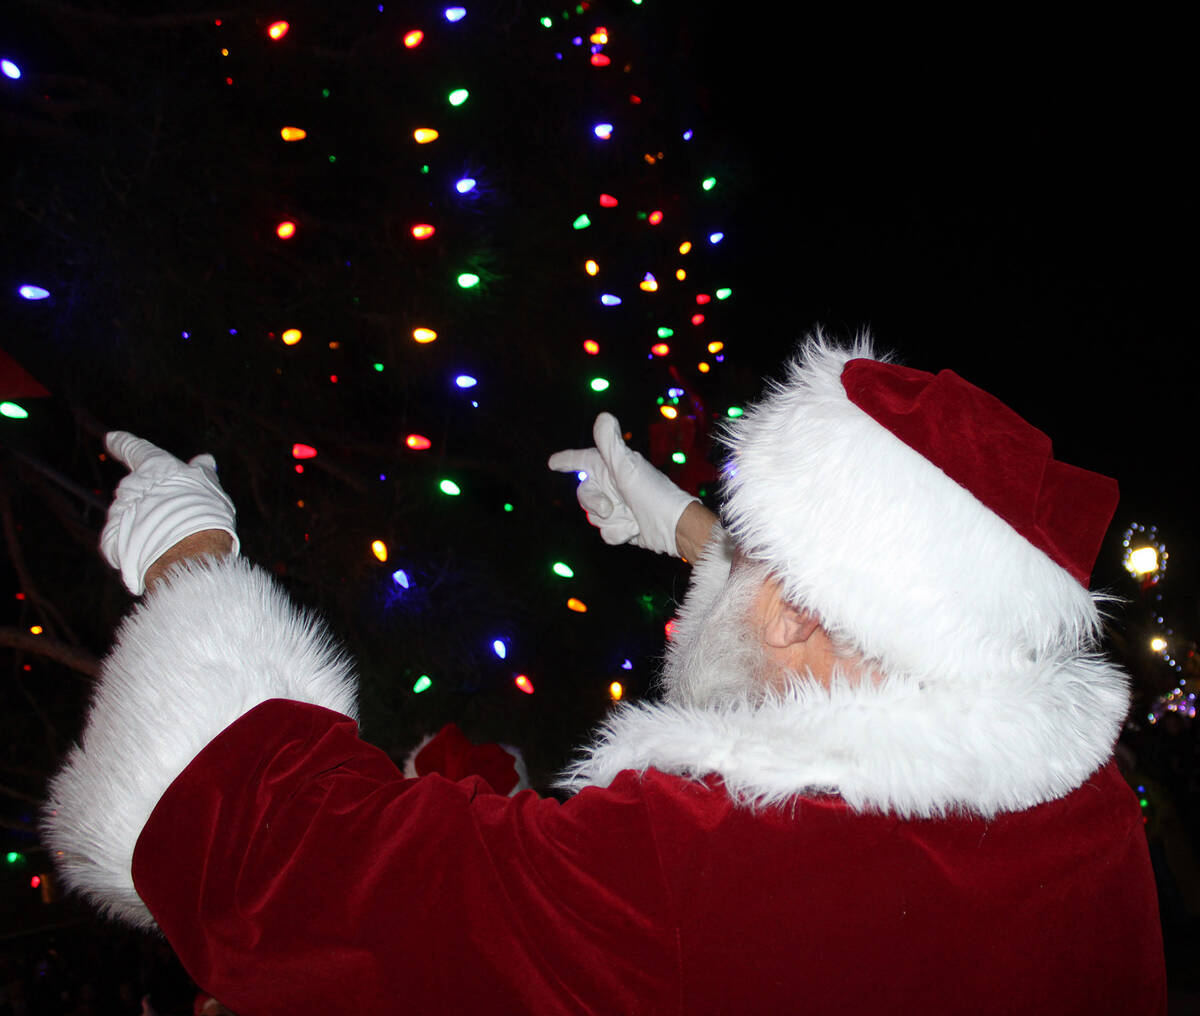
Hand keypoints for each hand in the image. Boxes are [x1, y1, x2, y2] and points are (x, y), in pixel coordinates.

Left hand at [100, 432, 238, 594]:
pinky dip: (136, 544)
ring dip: (146, 523)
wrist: (187, 550)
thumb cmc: (203, 513)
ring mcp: (120, 512)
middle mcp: (132, 486)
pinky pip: (123, 540)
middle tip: (174, 514)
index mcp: (155, 467)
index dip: (123, 443)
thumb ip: (203, 473)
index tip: (111, 438)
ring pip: (131, 515)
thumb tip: (204, 460)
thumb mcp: (209, 486)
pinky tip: (156, 552)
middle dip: (149, 499)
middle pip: (136, 488)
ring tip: (172, 538)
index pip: (136, 449)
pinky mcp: (113, 539)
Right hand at [548, 413, 698, 555]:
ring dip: (612, 521)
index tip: (553, 463)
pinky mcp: (621, 525)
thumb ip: (611, 444)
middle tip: (609, 507)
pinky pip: (605, 532)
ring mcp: (616, 505)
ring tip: (631, 517)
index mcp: (610, 466)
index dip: (567, 460)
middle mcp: (612, 484)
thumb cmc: (652, 494)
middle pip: (583, 495)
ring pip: (593, 517)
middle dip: (595, 504)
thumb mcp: (628, 468)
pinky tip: (634, 528)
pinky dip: (619, 532)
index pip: (582, 460)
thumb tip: (603, 416)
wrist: (672, 526)